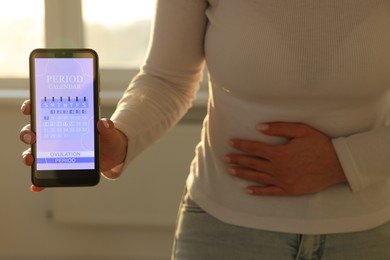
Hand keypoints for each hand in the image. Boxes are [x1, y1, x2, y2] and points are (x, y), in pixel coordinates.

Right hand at [19, 100, 127, 191]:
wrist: (113, 155)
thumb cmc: (108, 139)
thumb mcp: (110, 132)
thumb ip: (107, 127)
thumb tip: (103, 123)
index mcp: (65, 120)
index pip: (43, 110)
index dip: (31, 107)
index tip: (28, 109)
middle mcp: (55, 134)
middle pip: (34, 131)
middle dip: (27, 133)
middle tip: (32, 137)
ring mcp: (55, 151)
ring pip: (34, 151)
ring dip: (28, 155)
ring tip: (31, 159)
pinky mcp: (59, 166)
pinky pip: (45, 175)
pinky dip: (39, 182)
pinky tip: (36, 187)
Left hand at [225, 122, 346, 195]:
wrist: (338, 164)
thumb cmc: (320, 144)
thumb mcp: (301, 130)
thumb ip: (279, 128)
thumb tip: (259, 127)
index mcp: (279, 152)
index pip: (254, 148)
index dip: (241, 145)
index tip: (230, 143)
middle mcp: (277, 167)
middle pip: (252, 163)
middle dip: (237, 160)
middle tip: (224, 158)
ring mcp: (282, 180)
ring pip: (257, 177)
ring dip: (242, 174)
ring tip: (230, 171)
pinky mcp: (289, 190)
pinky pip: (269, 192)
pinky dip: (257, 191)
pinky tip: (247, 191)